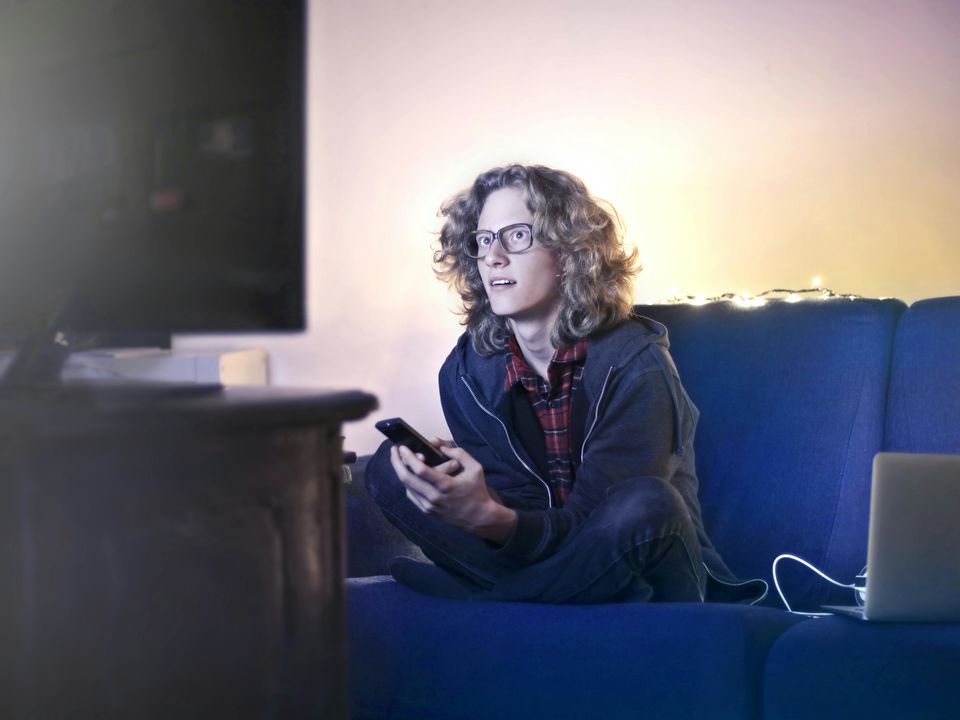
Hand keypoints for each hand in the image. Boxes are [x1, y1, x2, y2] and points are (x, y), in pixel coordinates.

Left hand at [389, 441, 516, 542]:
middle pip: (407, 479)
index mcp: (445, 485)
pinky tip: (408, 475)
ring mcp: (428, 506)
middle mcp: (433, 497)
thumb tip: (441, 446)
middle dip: (397, 462)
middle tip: (393, 450)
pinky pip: (411, 495)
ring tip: (399, 460)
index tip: (402, 447)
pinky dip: (407, 483)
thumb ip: (459, 453)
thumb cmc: (478, 491)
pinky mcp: (427, 512)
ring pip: (407, 487)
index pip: (420, 470)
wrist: (479, 518)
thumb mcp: (475, 468)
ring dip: (401, 472)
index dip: (408, 457)